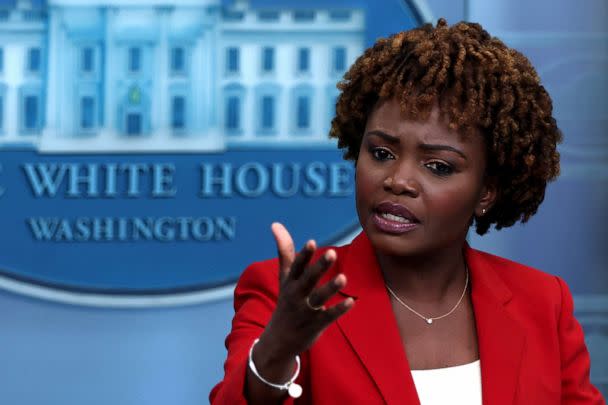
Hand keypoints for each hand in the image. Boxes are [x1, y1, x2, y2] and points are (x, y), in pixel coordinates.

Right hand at [256, 222, 354, 363]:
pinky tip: (352, 301)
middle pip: (308, 280)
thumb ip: (285, 251)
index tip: (311, 242)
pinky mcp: (315, 325)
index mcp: (289, 283)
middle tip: (332, 253)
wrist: (278, 340)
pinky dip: (339, 309)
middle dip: (319, 267)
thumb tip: (276, 224)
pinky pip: (328, 316)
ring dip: (330, 288)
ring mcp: (305, 311)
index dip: (303, 255)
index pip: (296, 267)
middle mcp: (296, 295)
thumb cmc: (285, 302)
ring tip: (343, 277)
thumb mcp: (284, 278)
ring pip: (319, 298)